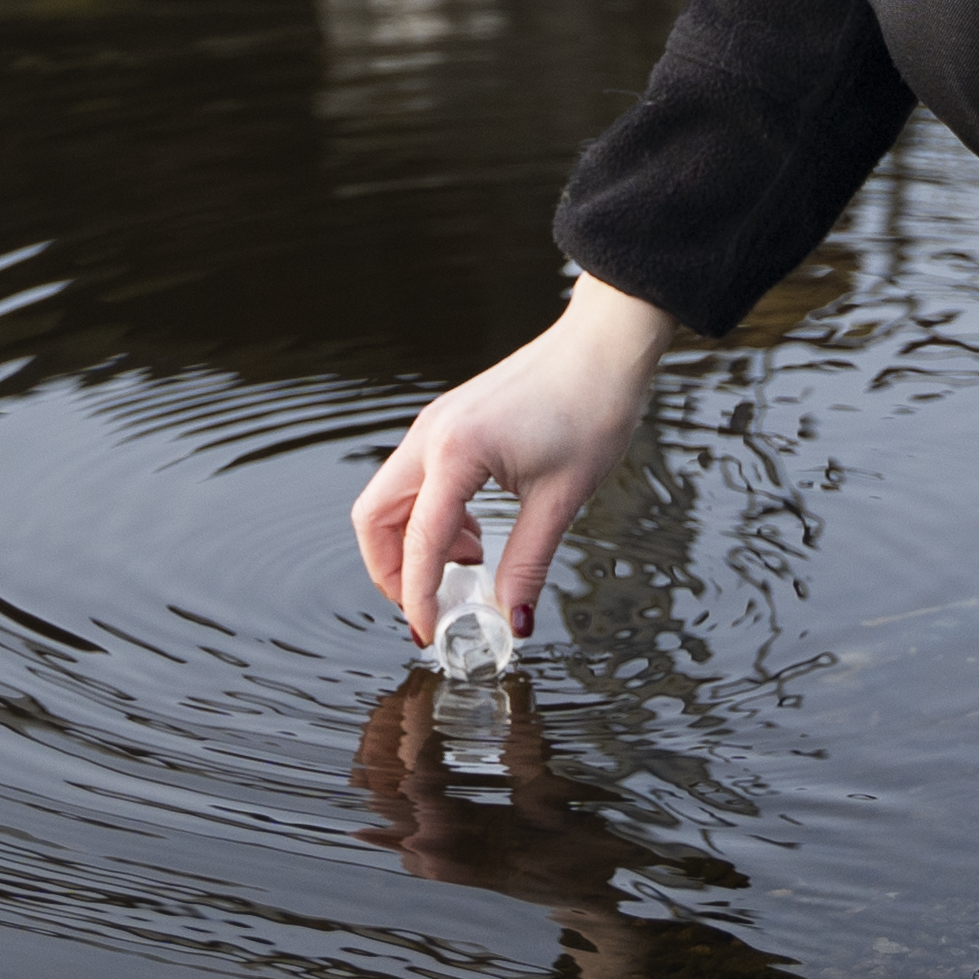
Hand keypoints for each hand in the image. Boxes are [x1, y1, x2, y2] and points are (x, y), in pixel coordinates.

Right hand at [349, 275, 675, 640]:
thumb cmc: (591, 407)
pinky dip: (430, 515)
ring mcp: (436, 423)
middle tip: (429, 604)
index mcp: (456, 452)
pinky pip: (416, 479)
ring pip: (390, 497)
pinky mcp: (449, 420)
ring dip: (412, 542)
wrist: (604, 345)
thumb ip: (528, 563)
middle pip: (374, 516)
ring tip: (469, 564)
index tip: (431, 633)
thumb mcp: (562, 498)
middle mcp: (431, 434)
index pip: (418, 542)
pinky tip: (475, 531)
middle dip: (391, 570)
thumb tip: (512, 621)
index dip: (417, 597)